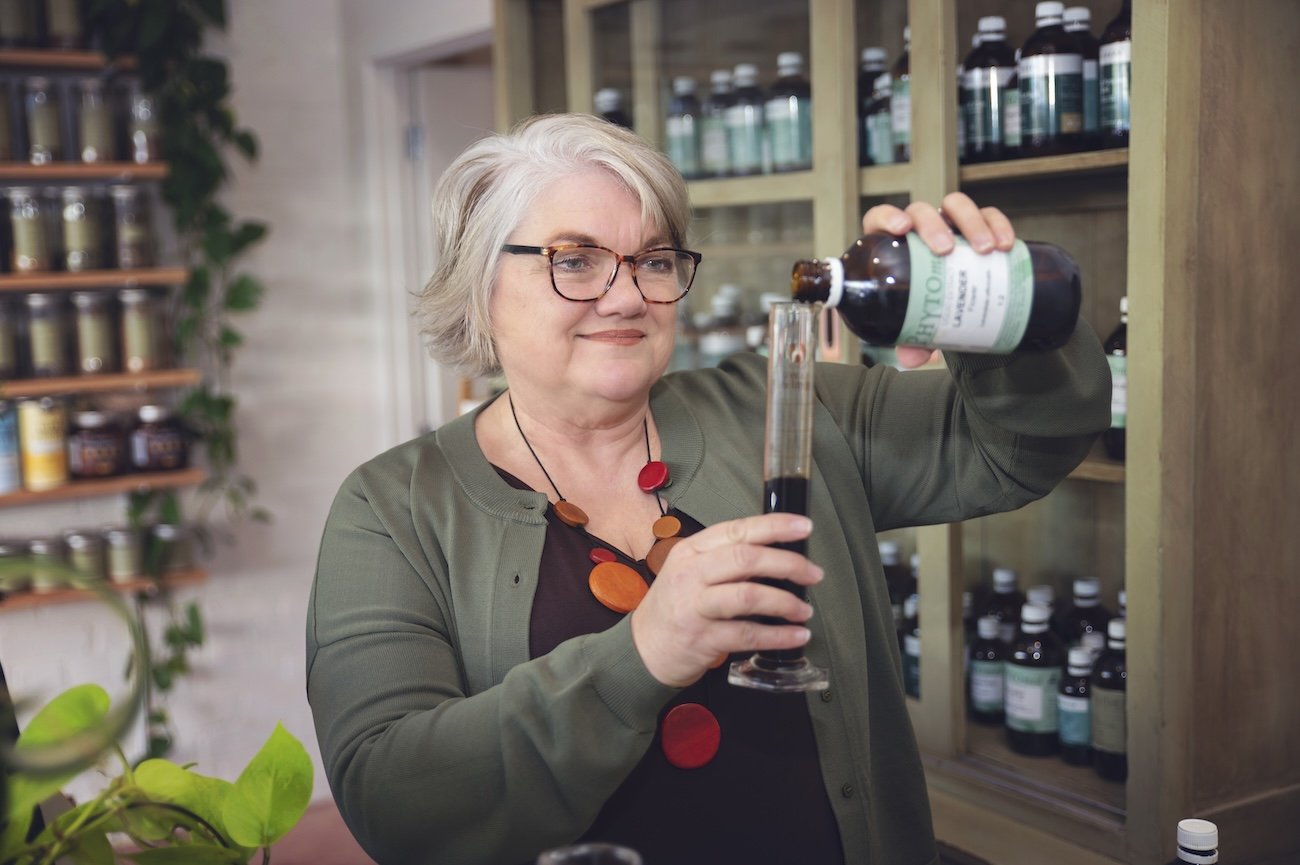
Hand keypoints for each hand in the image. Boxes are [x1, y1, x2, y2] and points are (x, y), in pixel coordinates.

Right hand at [629, 513, 822, 687]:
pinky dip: (778, 636)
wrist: (642, 649)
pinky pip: (747, 634)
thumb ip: (726, 561)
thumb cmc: (675, 607)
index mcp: (692, 551)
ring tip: (804, 610)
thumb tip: (779, 556)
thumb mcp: (690, 572)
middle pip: (746, 559)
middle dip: (788, 564)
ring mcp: (694, 606)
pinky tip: (796, 636)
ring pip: (748, 595)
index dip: (774, 526)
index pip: (737, 530)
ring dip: (785, 602)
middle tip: (813, 574)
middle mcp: (691, 574)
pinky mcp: (702, 638)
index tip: (804, 527)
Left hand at [862, 192, 1016, 367]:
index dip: (888, 217)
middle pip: (922, 212)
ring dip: (971, 222)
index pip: (881, 219)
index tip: (900, 229)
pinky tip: (1006, 246)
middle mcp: (920, 229)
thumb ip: (911, 336)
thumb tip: (909, 358)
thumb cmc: (925, 306)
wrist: (954, 304)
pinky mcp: (979, 226)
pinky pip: (989, 215)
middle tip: (946, 250)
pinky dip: (998, 225)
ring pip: (957, 206)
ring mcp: (949, 224)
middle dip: (934, 226)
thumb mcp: (917, 321)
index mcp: (893, 244)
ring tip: (984, 249)